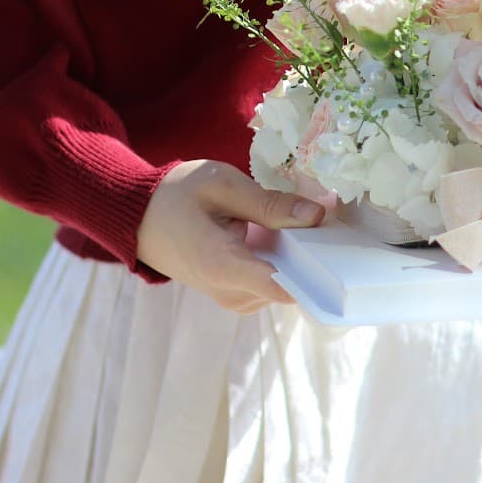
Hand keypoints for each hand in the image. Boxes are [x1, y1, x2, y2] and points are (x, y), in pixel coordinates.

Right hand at [136, 159, 324, 312]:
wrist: (138, 218)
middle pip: (291, 286)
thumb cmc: (177, 195)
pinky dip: (284, 262)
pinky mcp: (235, 295)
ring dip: (300, 259)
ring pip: (285, 286)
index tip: (343, 250)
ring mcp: (233, 298)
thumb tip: (317, 215)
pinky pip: (272, 284)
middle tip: (330, 221)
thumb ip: (269, 203)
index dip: (319, 272)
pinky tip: (287, 235)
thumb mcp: (222, 184)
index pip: (284, 287)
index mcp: (223, 266)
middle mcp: (230, 293)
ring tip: (306, 223)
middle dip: (314, 257)